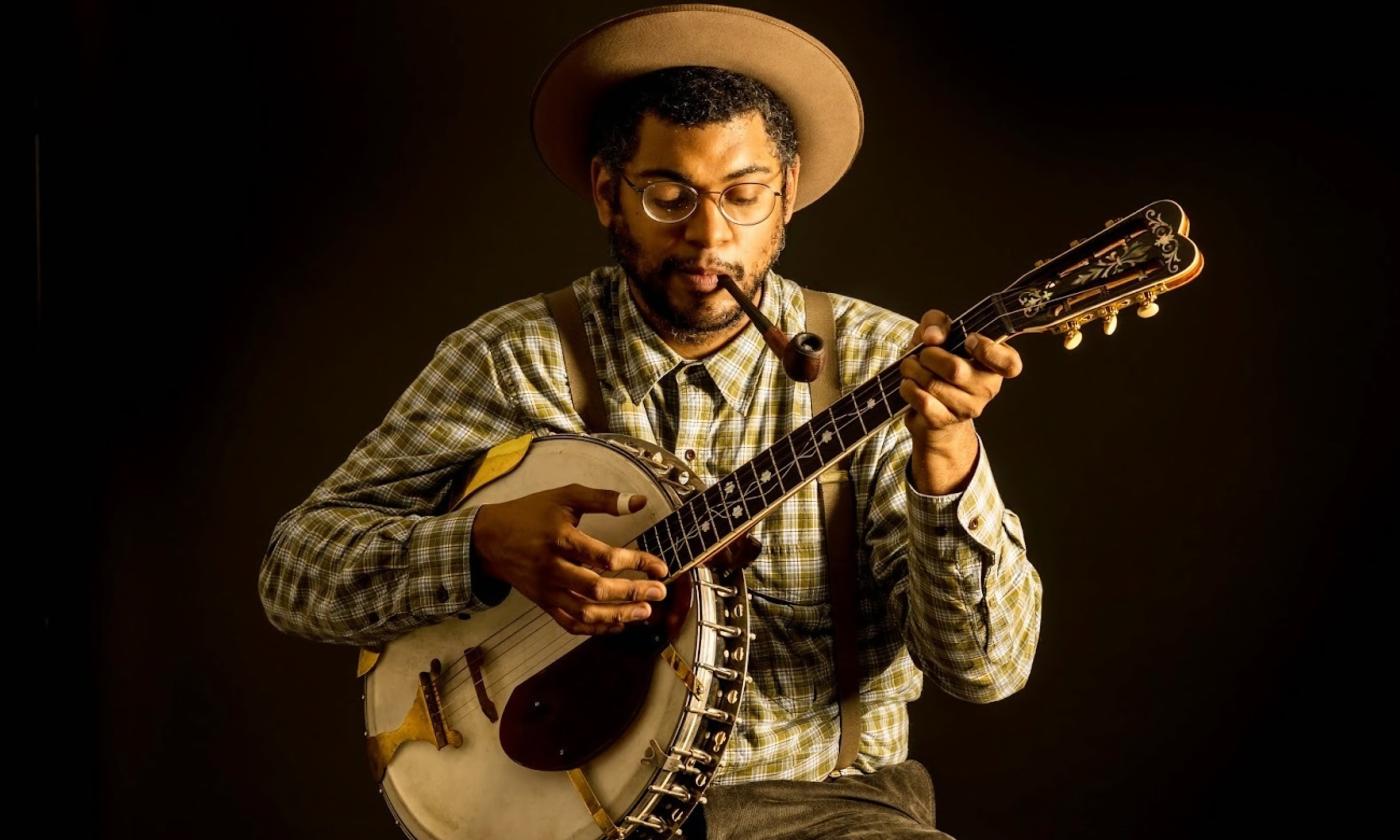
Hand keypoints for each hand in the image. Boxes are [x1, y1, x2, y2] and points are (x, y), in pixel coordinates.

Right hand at [471, 484, 668, 634]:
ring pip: (585, 612)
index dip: (635, 563)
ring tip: (644, 612)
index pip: (603, 556)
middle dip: (632, 593)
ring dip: (618, 615)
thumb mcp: (565, 496)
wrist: (489, 539)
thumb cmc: (530, 513)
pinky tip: (618, 624)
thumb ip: (603, 499)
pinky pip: (570, 624)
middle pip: (596, 589)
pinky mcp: (543, 603)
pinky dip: (596, 628)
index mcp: (560, 538)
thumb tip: (639, 502)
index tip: (659, 566)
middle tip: (659, 592)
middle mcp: (552, 568)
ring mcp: (547, 590)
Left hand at [899, 310, 1022, 492]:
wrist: (929, 409)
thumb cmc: (938, 365)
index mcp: (994, 366)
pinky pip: (922, 400)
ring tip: (911, 368)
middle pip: (955, 369)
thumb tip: (933, 336)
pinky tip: (909, 385)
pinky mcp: (944, 421)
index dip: (988, 349)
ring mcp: (967, 408)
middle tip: (922, 354)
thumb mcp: (939, 334)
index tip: (968, 340)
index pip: (1010, 364)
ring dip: (913, 370)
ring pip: (933, 384)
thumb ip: (937, 322)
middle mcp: (987, 389)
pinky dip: (908, 388)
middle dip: (928, 356)